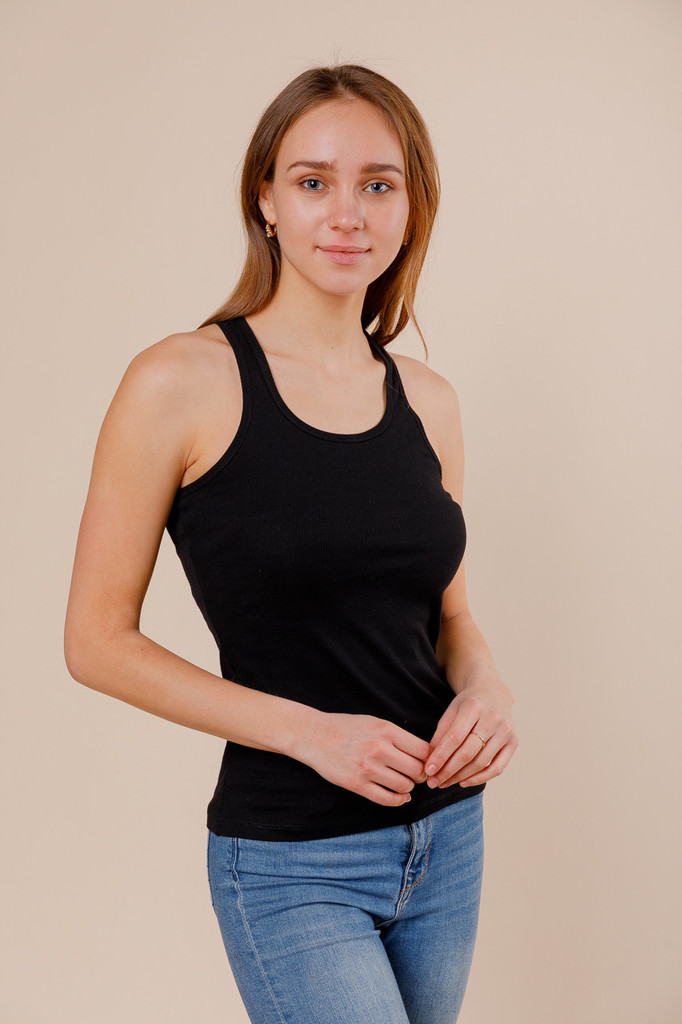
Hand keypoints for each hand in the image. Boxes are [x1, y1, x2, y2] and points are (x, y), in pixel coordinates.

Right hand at [298, 712, 430, 807]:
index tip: (425, 762)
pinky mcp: (357, 784)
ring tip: (404, 784)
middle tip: (416, 776)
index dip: (428, 759)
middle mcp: (379, 748)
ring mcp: (367, 768)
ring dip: (408, 787)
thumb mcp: (375, 722)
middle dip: (420, 775)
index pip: (422, 750)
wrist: (314, 735)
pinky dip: (398, 801)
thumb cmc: (346, 727)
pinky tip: (400, 797)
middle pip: (416, 769)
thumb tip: (423, 754)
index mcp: (386, 730)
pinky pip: (386, 799)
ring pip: (403, 785)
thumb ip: (397, 737)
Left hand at [424, 685, 517, 789]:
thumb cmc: (469, 704)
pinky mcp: (513, 742)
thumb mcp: (451, 711)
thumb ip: (441, 733)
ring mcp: (505, 731)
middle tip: (433, 782)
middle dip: (448, 771)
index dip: (440, 756)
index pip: (454, 738)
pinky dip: (479, 778)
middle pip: (467, 752)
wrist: (494, 693)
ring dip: (460, 777)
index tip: (428, 770)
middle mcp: (492, 718)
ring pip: (480, 762)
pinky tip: (463, 782)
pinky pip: (497, 768)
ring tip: (444, 783)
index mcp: (473, 707)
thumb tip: (430, 760)